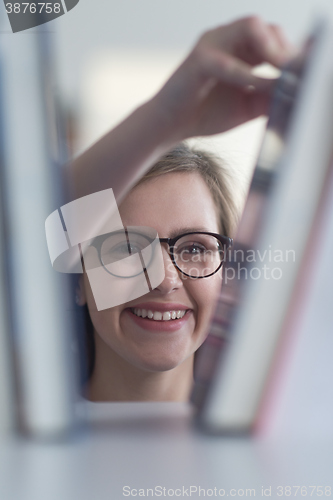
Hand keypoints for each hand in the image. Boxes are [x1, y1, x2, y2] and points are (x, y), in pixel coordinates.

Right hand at [152, 16, 294, 139]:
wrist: (171, 126)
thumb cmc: (204, 113)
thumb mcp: (247, 107)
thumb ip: (269, 98)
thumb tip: (295, 94)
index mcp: (239, 49)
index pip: (272, 37)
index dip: (290, 52)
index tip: (302, 73)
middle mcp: (226, 40)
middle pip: (264, 25)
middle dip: (283, 47)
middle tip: (294, 71)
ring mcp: (211, 45)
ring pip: (249, 26)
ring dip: (271, 48)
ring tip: (282, 71)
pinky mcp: (197, 60)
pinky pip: (228, 61)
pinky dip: (248, 74)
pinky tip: (262, 86)